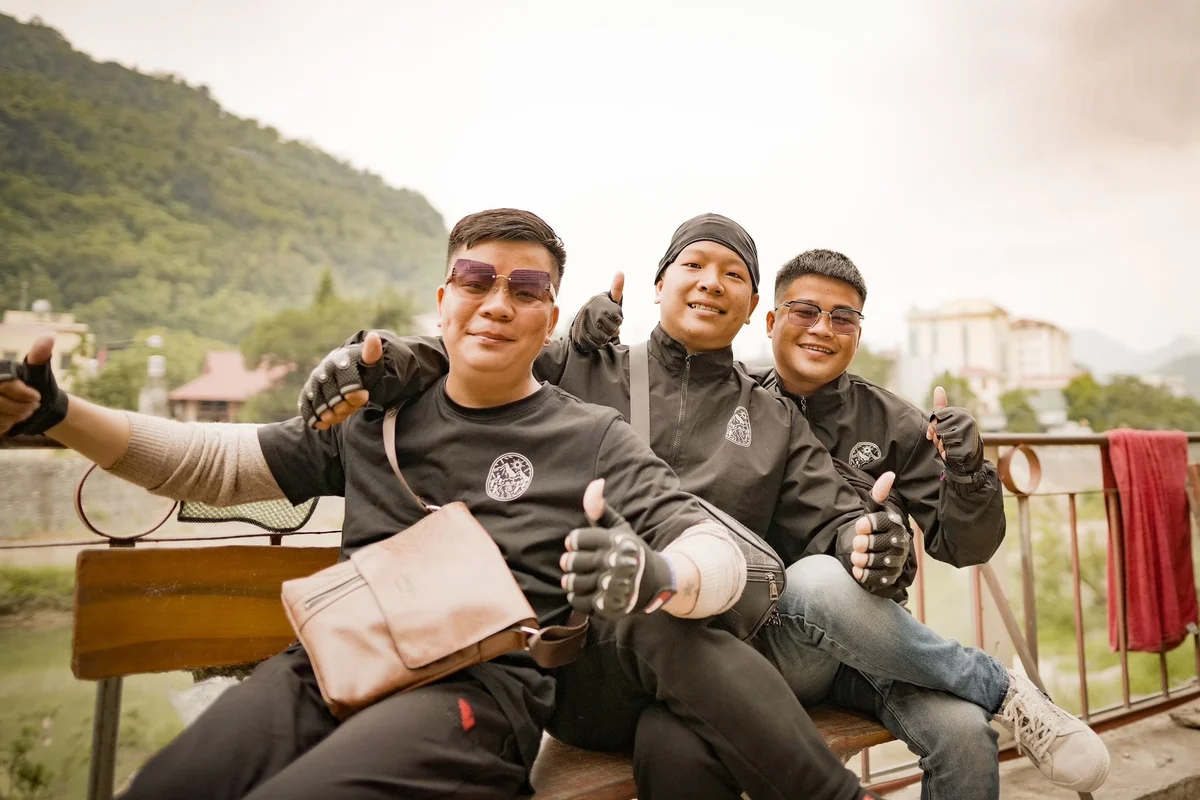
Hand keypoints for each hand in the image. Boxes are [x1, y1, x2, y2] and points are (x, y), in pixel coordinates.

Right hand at [0, 336, 67, 436]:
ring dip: (15, 418)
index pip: (5, 385)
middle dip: (20, 408)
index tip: (37, 396)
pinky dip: (7, 425)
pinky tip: (14, 419)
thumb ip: (40, 354)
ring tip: (25, 412)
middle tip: (34, 406)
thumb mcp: (39, 370)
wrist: (37, 406)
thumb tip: (49, 337)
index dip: (22, 394)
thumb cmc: (37, 384)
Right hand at [298, 332, 383, 429]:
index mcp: (340, 361)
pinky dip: (313, 418)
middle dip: (344, 407)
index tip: (364, 398)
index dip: (355, 395)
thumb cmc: (365, 369)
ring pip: (319, 405)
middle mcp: (324, 371)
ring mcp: (314, 383)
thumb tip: (373, 337)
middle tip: (353, 408)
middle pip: (333, 399)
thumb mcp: (373, 363)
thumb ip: (373, 354)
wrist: (350, 370)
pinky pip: (307, 407)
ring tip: (339, 417)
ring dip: (330, 415)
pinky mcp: (308, 393)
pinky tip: (322, 425)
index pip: (346, 383)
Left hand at [559, 478, 675, 618]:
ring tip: (575, 577)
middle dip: (570, 562)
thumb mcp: (620, 528)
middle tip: (573, 563)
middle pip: (572, 562)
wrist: (655, 582)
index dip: (573, 542)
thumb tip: (596, 482)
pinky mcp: (610, 606)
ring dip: (570, 580)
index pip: (576, 539)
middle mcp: (614, 563)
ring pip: (574, 583)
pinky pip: (580, 602)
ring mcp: (612, 586)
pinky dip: (576, 597)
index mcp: (615, 541)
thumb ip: (601, 508)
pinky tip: (584, 591)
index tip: (577, 545)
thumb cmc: (631, 551)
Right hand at [569, 272, 624, 352]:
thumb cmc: (602, 310)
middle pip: (613, 329)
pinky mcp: (582, 335)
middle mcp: (590, 311)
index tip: (614, 316)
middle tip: (609, 324)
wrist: (582, 325)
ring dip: (607, 336)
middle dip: (613, 329)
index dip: (618, 319)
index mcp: (598, 302)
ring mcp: (585, 324)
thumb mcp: (611, 300)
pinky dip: (600, 342)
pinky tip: (596, 336)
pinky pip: (598, 343)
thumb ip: (617, 288)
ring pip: (606, 337)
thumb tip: (621, 272)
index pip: (618, 318)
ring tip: (603, 330)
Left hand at [837, 471, 910, 592]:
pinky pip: (875, 577)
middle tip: (857, 542)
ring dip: (860, 558)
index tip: (860, 525)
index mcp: (895, 525)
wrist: (879, 551)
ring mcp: (896, 561)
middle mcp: (899, 543)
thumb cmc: (876, 528)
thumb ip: (879, 494)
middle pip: (876, 542)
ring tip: (856, 555)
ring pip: (875, 560)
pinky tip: (858, 568)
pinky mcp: (890, 576)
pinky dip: (862, 574)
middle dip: (861, 542)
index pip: (881, 522)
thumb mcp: (875, 510)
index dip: (867, 524)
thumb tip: (889, 474)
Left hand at [926, 386, 983, 474]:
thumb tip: (938, 388)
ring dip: (941, 446)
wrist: (969, 456)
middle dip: (937, 438)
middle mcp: (968, 420)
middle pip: (938, 429)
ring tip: (949, 446)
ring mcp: (971, 434)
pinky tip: (953, 454)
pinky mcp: (970, 449)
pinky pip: (947, 453)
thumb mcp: (946, 421)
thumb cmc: (954, 436)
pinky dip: (947, 455)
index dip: (932, 427)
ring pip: (943, 440)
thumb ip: (940, 407)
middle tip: (944, 441)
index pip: (936, 416)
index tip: (934, 432)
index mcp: (961, 412)